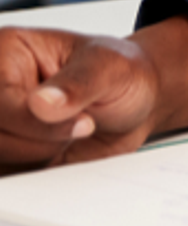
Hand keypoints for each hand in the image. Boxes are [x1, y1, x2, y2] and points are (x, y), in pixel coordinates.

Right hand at [0, 17, 187, 170]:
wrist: (137, 102)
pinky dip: (38, 170)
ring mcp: (1, 121)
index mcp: (7, 52)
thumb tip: (41, 103)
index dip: (35, 122)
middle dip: (40, 141)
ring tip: (73, 132)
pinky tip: (64, 148)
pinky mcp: (8, 149)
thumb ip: (78, 84)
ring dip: (41, 156)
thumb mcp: (110, 68)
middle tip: (83, 125)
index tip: (83, 122)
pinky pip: (8, 173)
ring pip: (0, 156)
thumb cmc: (121, 73)